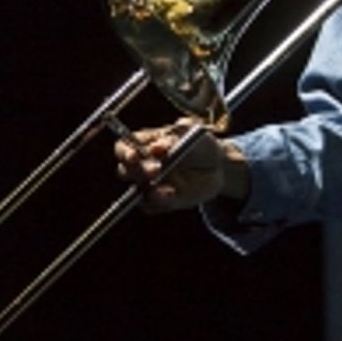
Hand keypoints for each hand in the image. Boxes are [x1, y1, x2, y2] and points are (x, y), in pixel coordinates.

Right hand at [113, 121, 247, 212]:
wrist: (218, 165)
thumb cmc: (200, 142)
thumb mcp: (191, 133)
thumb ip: (173, 138)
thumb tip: (155, 148)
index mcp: (144, 144)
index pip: (122, 148)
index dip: (124, 152)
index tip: (134, 155)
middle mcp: (143, 165)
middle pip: (125, 171)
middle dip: (137, 171)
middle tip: (156, 170)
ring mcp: (151, 185)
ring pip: (138, 192)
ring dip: (149, 192)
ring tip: (169, 190)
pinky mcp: (163, 201)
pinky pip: (152, 206)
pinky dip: (159, 203)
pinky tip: (172, 195)